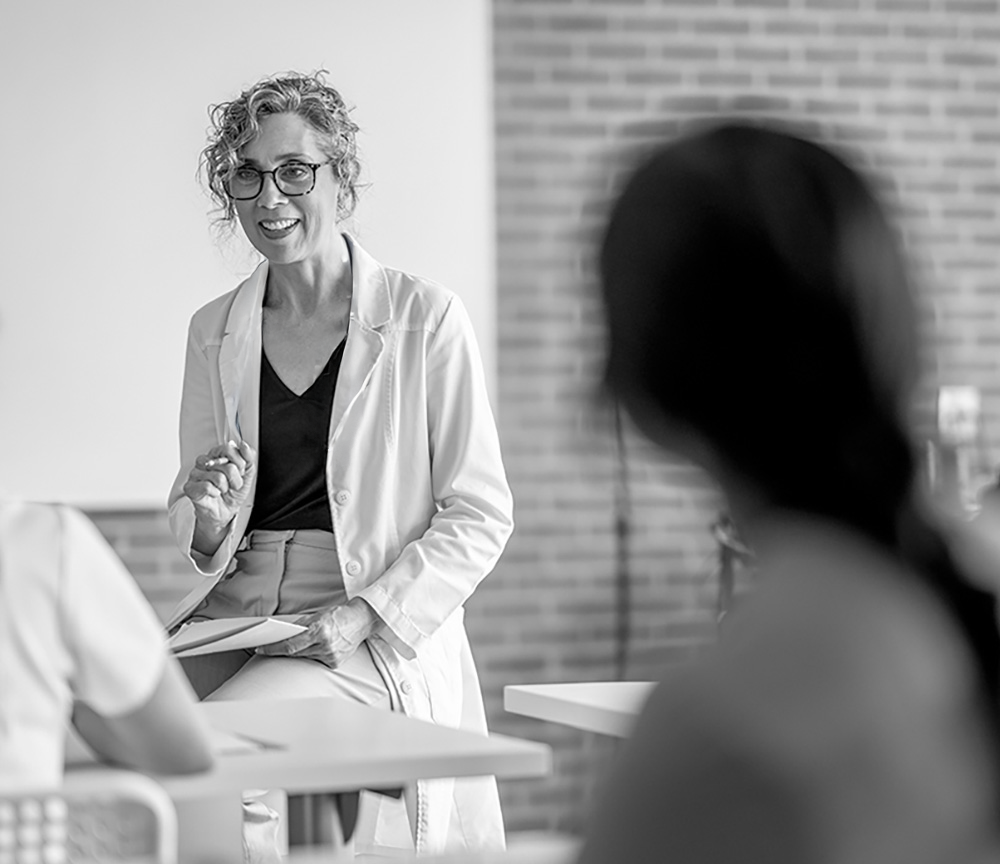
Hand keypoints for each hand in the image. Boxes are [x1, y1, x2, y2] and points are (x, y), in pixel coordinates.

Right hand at [183, 440, 256, 542]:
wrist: (227, 511)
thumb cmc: (233, 491)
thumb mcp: (247, 474)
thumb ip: (248, 458)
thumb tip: (243, 445)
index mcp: (217, 455)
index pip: (228, 448)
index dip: (240, 463)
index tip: (240, 471)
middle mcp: (204, 461)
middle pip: (227, 466)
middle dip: (236, 479)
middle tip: (232, 484)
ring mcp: (195, 474)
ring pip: (218, 478)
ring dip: (226, 488)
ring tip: (223, 490)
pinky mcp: (190, 487)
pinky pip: (207, 487)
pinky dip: (215, 493)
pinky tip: (214, 494)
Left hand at [257, 599, 380, 668]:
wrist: (362, 620)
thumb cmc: (339, 615)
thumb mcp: (319, 615)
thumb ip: (302, 626)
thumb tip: (283, 635)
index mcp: (320, 630)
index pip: (290, 644)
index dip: (273, 648)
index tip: (261, 649)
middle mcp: (325, 645)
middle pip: (294, 653)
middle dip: (279, 650)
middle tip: (266, 649)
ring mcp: (331, 656)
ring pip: (304, 657)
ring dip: (295, 653)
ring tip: (287, 647)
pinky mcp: (335, 663)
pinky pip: (315, 661)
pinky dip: (310, 655)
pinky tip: (309, 650)